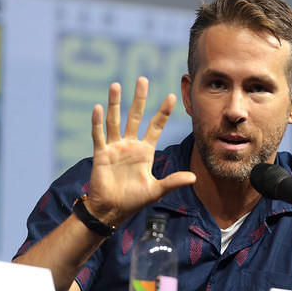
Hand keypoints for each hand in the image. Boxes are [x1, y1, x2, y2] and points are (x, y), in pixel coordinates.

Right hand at [86, 77, 195, 225]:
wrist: (112, 210)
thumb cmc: (134, 201)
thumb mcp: (156, 190)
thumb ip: (173, 182)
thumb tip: (194, 178)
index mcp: (145, 151)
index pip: (156, 126)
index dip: (163, 112)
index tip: (171, 96)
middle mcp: (130, 145)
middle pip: (135, 116)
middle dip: (139, 98)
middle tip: (142, 79)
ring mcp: (115, 148)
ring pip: (115, 121)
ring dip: (115, 103)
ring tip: (116, 85)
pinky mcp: (101, 154)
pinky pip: (99, 135)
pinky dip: (97, 122)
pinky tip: (98, 108)